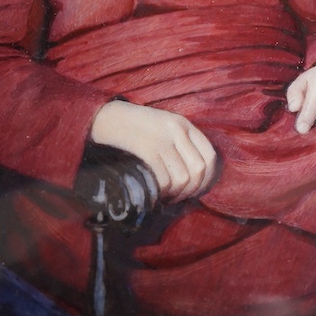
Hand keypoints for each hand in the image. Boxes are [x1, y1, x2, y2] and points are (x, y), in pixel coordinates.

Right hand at [89, 100, 217, 201]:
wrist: (105, 118)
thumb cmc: (135, 128)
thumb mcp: (163, 126)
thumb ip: (180, 143)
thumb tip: (195, 177)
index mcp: (183, 123)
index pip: (210, 155)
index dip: (208, 178)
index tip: (196, 189)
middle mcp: (176, 130)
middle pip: (199, 170)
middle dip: (191, 190)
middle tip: (178, 196)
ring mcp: (162, 139)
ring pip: (183, 178)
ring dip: (175, 194)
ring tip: (165, 196)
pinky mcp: (146, 149)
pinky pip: (164, 180)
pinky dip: (161, 192)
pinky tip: (155, 193)